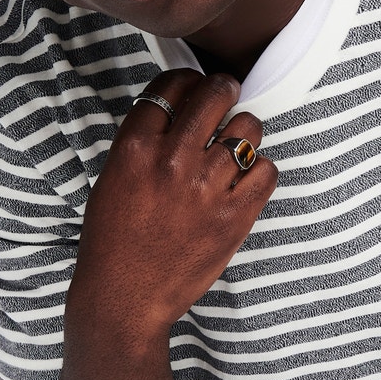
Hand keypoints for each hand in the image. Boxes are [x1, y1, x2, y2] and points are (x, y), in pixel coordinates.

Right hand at [75, 68, 276, 336]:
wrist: (125, 298)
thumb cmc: (114, 241)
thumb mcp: (113, 179)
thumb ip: (145, 143)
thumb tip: (182, 113)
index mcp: (135, 147)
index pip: (173, 85)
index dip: (189, 81)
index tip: (196, 87)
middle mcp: (172, 160)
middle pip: (214, 95)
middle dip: (225, 90)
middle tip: (228, 96)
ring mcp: (206, 188)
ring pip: (247, 130)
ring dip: (244, 133)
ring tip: (236, 146)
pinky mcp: (234, 216)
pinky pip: (267, 171)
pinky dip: (260, 171)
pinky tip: (245, 180)